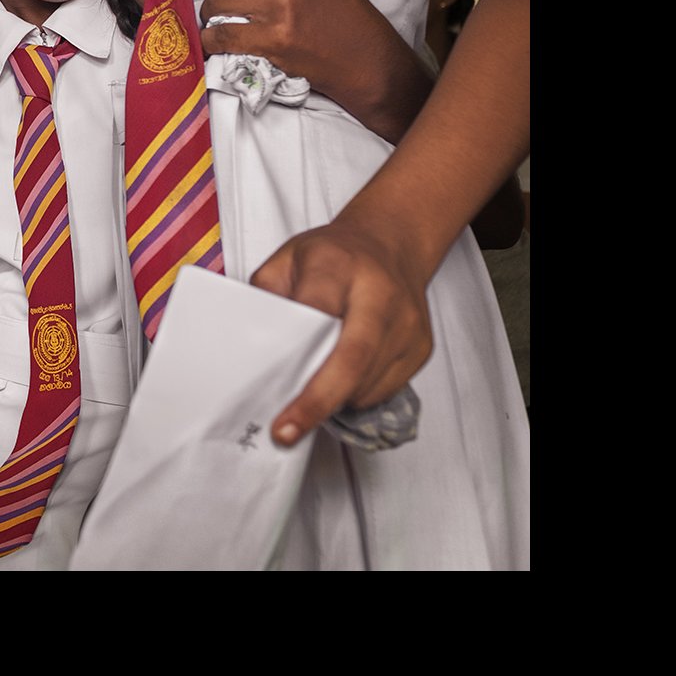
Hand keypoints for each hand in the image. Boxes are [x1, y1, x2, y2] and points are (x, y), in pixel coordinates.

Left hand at [251, 217, 433, 445]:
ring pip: (369, 383)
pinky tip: (338, 385)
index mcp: (338, 266)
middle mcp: (381, 295)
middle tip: (286, 432)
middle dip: (318, 401)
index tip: (276, 393)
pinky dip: (356, 395)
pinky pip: (385, 388)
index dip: (297, 360)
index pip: (318, 314)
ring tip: (306, 404)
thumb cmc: (332, 255)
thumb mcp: (286, 259)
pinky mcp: (422, 347)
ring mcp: (408, 324)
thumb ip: (267, 297)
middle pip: (353, 359)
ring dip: (334, 401)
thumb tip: (253, 348)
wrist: (391, 244)